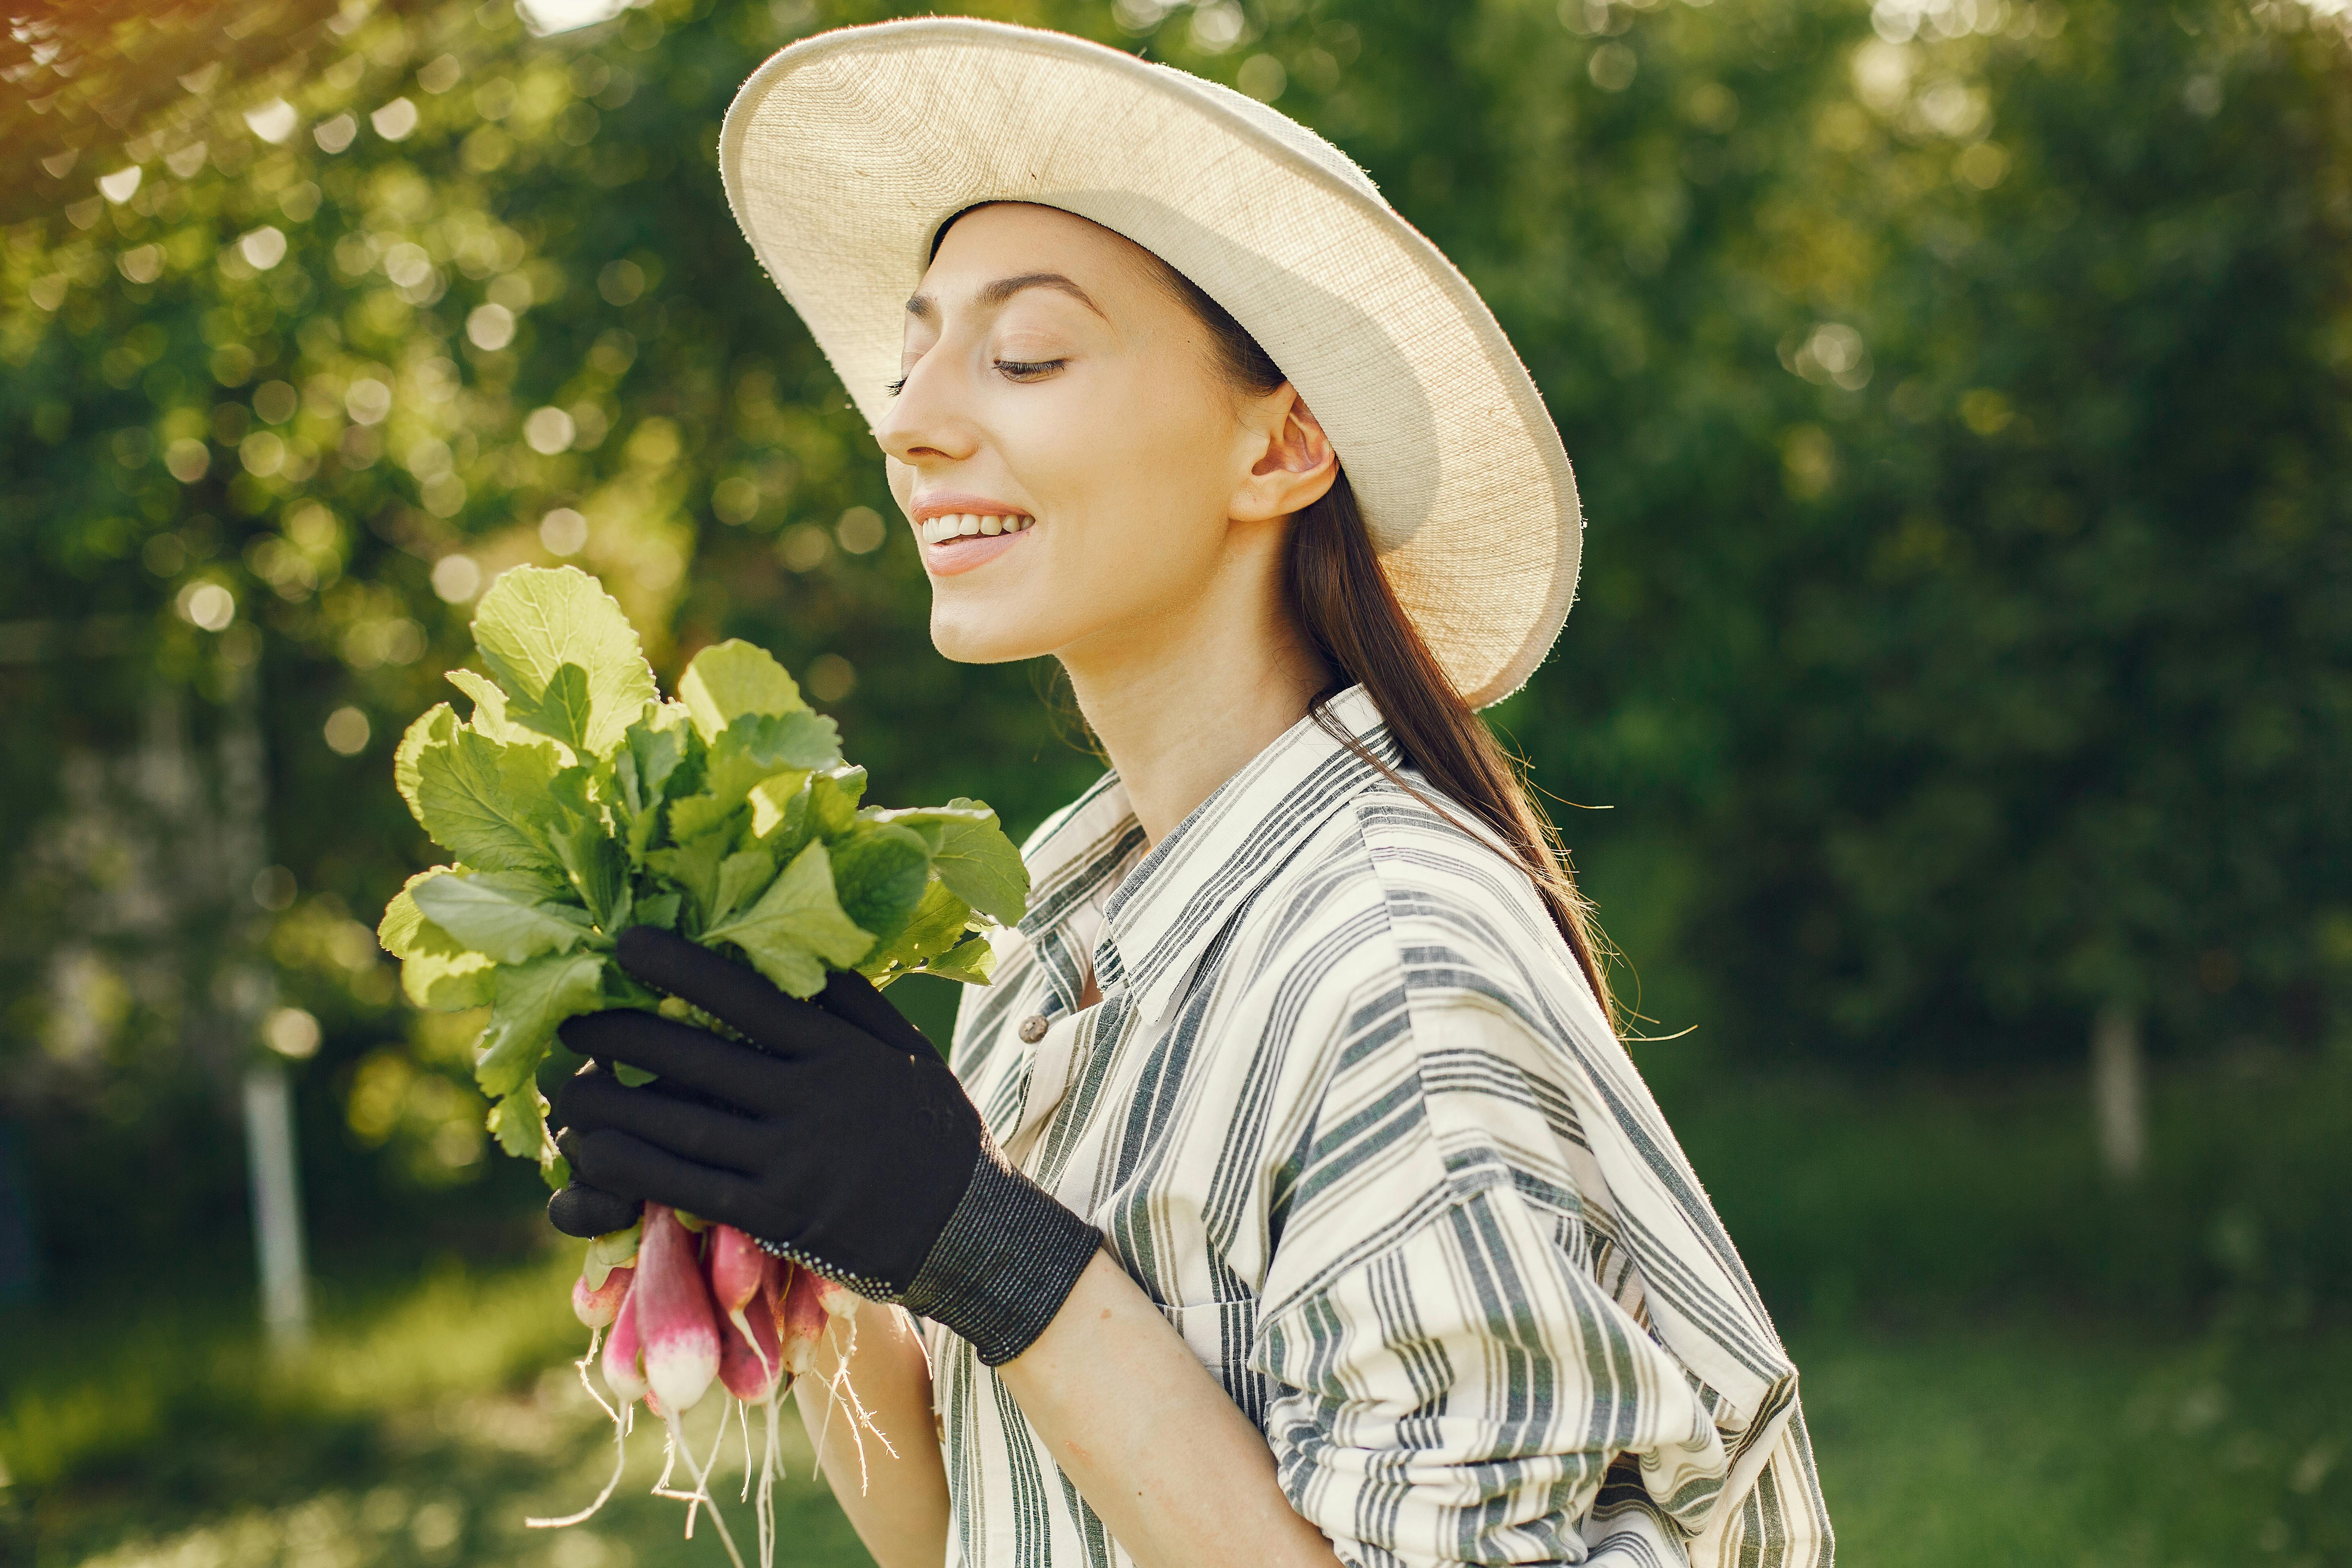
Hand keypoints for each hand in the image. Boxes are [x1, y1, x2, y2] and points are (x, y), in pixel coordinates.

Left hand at [549, 927, 1101, 1364]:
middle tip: (571, 1020)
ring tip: (564, 1088)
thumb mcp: (906, 1050)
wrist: (970, 1230)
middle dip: (623, 1033)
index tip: (625, 940)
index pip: (747, 995)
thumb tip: (794, 946)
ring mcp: (791, 1163)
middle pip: (697, 1058)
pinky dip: (633, 1168)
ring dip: (611, 1105)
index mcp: (841, 1051)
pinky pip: (688, 1188)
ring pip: (680, 1126)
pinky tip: (591, 1151)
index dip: (681, 964)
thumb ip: (850, 1001)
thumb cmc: (934, 1129)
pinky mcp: (777, 1218)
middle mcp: (811, 1101)